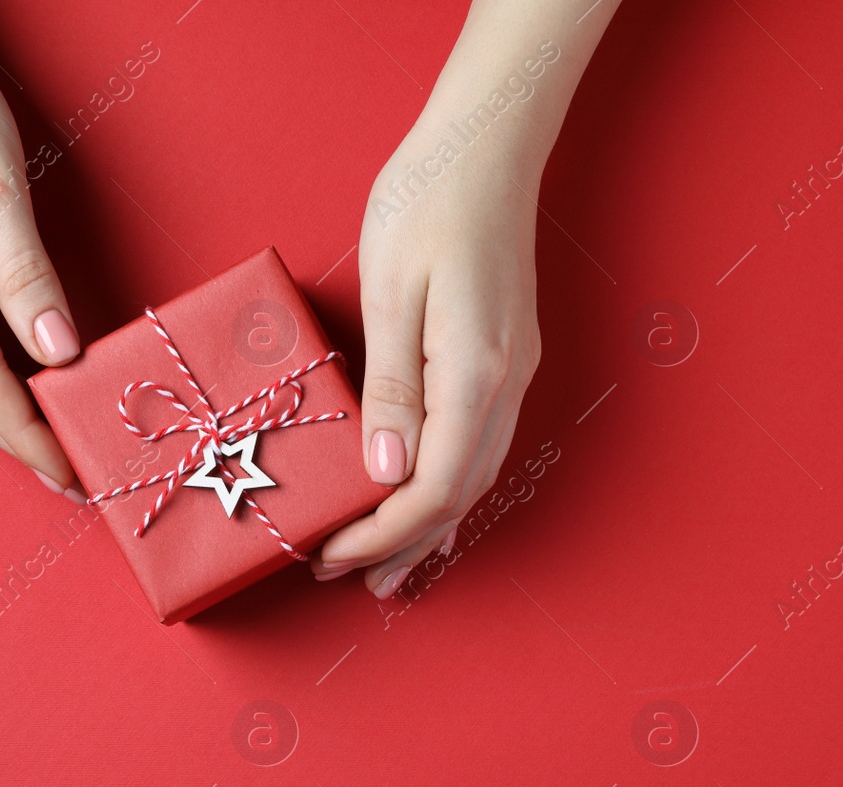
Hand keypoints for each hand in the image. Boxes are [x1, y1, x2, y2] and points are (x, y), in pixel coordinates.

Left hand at [312, 123, 541, 597]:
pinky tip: (427, 504)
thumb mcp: (394, 293)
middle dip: (402, 546)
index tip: (330, 556)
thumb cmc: (428, 203)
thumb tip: (387, 475)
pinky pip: (479, 448)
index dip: (381, 534)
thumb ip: (393, 389)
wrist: (486, 149)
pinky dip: (449, 490)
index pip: (432, 489)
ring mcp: (512, 375)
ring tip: (385, 565)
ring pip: (474, 478)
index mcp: (474, 374)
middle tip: (350, 581)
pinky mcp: (504, 360)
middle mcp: (505, 386)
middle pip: (457, 497)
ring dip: (427, 528)